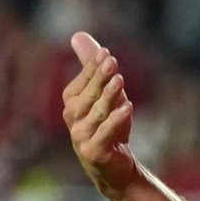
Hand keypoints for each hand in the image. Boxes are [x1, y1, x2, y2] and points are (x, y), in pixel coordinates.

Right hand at [62, 31, 137, 196]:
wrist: (113, 165)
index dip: (93, 68)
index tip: (106, 54)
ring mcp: (80, 137)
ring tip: (120, 80)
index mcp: (71, 102)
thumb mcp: (103, 93)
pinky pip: (105, 133)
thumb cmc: (107, 125)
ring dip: (108, 96)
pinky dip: (116, 121)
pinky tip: (127, 107)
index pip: (83, 81)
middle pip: (88, 95)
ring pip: (97, 113)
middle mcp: (72, 119)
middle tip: (112, 62)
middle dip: (100, 78)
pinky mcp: (93, 153)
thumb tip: (77, 35)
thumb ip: (91, 66)